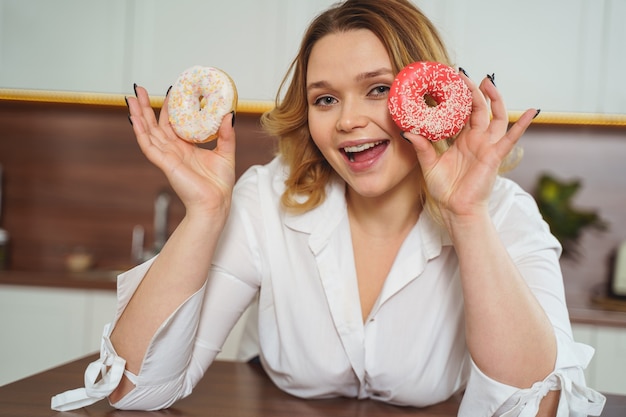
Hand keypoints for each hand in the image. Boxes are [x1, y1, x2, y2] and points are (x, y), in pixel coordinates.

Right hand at [126, 85, 235, 217]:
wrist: (216, 203)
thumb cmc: (219, 185)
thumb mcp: (226, 152)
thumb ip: (226, 134)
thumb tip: (229, 115)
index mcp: (185, 148)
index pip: (172, 124)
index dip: (168, 108)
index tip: (169, 91)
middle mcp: (174, 151)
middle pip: (155, 125)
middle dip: (145, 107)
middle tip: (138, 89)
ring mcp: (167, 157)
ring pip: (148, 132)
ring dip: (138, 115)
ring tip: (130, 98)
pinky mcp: (165, 164)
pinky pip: (149, 146)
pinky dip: (140, 133)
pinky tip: (134, 120)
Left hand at [403, 72, 537, 221]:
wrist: (456, 209)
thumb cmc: (445, 189)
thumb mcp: (429, 165)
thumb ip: (422, 147)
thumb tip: (407, 131)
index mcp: (460, 140)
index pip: (460, 113)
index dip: (456, 98)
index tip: (447, 81)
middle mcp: (475, 139)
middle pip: (478, 109)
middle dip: (473, 91)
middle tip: (462, 75)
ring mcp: (487, 146)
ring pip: (495, 116)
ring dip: (494, 98)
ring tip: (488, 82)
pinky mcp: (495, 155)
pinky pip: (511, 138)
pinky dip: (523, 124)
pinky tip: (532, 111)